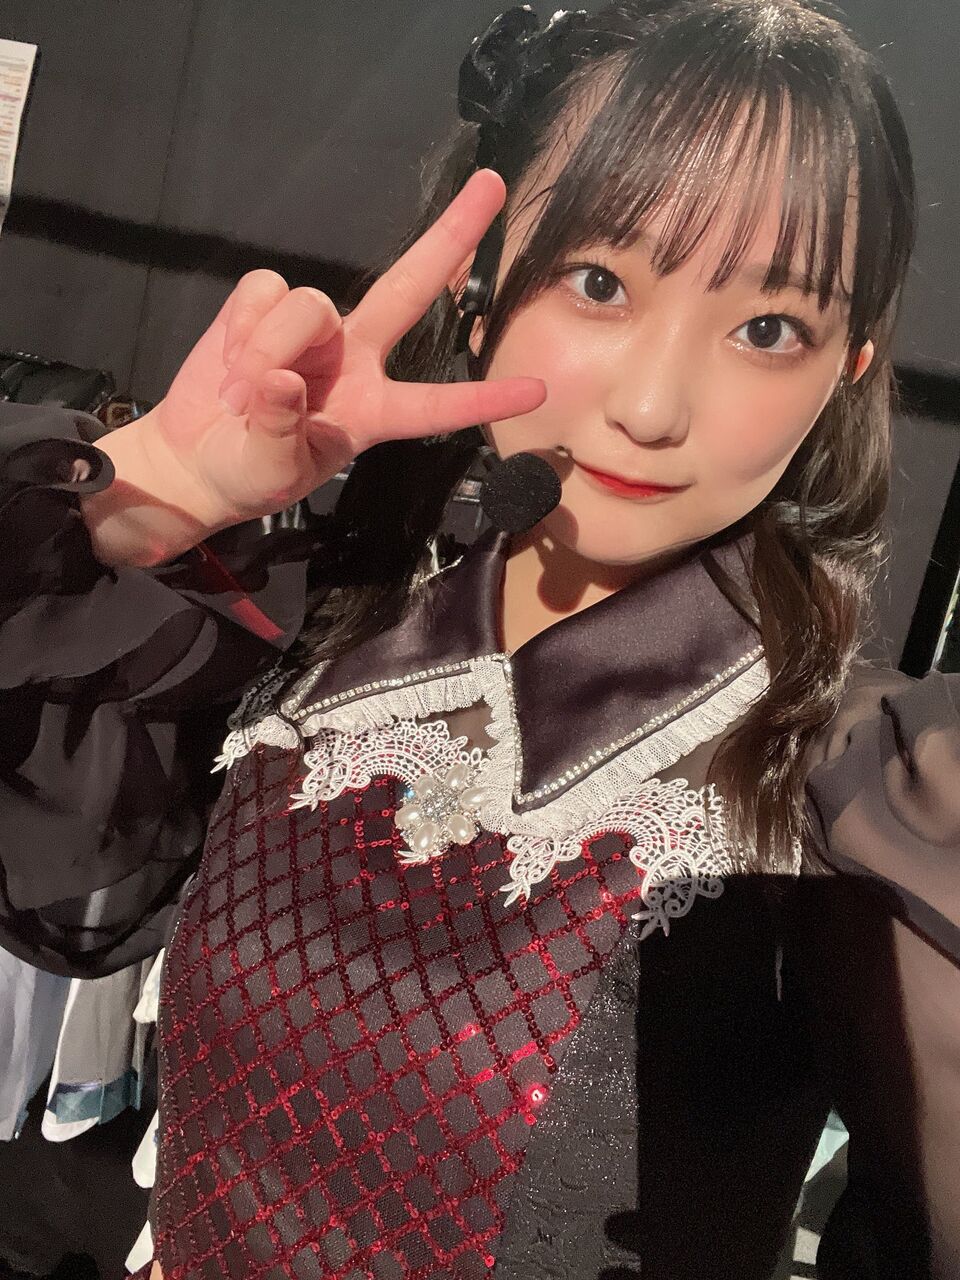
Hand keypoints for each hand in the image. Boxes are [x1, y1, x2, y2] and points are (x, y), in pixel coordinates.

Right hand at [128, 170, 543, 532]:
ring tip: (241, 393)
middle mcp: (354, 359)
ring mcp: (313, 329)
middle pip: (410, 288)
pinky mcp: (266, 305)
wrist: (195, 458)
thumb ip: (280, 430)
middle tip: (493, 184)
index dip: (484, 399)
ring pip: (310, 301)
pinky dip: (240, 326)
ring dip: (266, 346)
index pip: (436, 405)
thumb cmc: (248, 472)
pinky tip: (229, 359)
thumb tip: (281, 379)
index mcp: (371, 411)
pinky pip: (264, 291)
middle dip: (450, 236)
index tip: (538, 390)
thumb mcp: (270, 472)